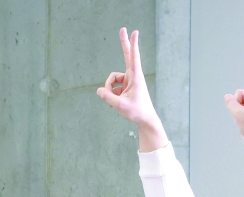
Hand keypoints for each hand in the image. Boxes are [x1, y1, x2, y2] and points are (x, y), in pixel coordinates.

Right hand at [96, 28, 167, 151]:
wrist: (144, 119)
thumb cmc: (136, 112)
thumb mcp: (119, 106)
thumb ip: (107, 97)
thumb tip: (99, 90)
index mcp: (136, 77)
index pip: (133, 58)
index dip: (132, 45)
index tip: (134, 32)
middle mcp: (133, 76)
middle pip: (127, 56)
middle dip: (124, 44)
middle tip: (123, 29)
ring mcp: (128, 81)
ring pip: (112, 80)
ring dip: (110, 90)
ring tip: (114, 101)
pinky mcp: (125, 86)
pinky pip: (112, 87)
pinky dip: (111, 95)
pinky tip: (115, 103)